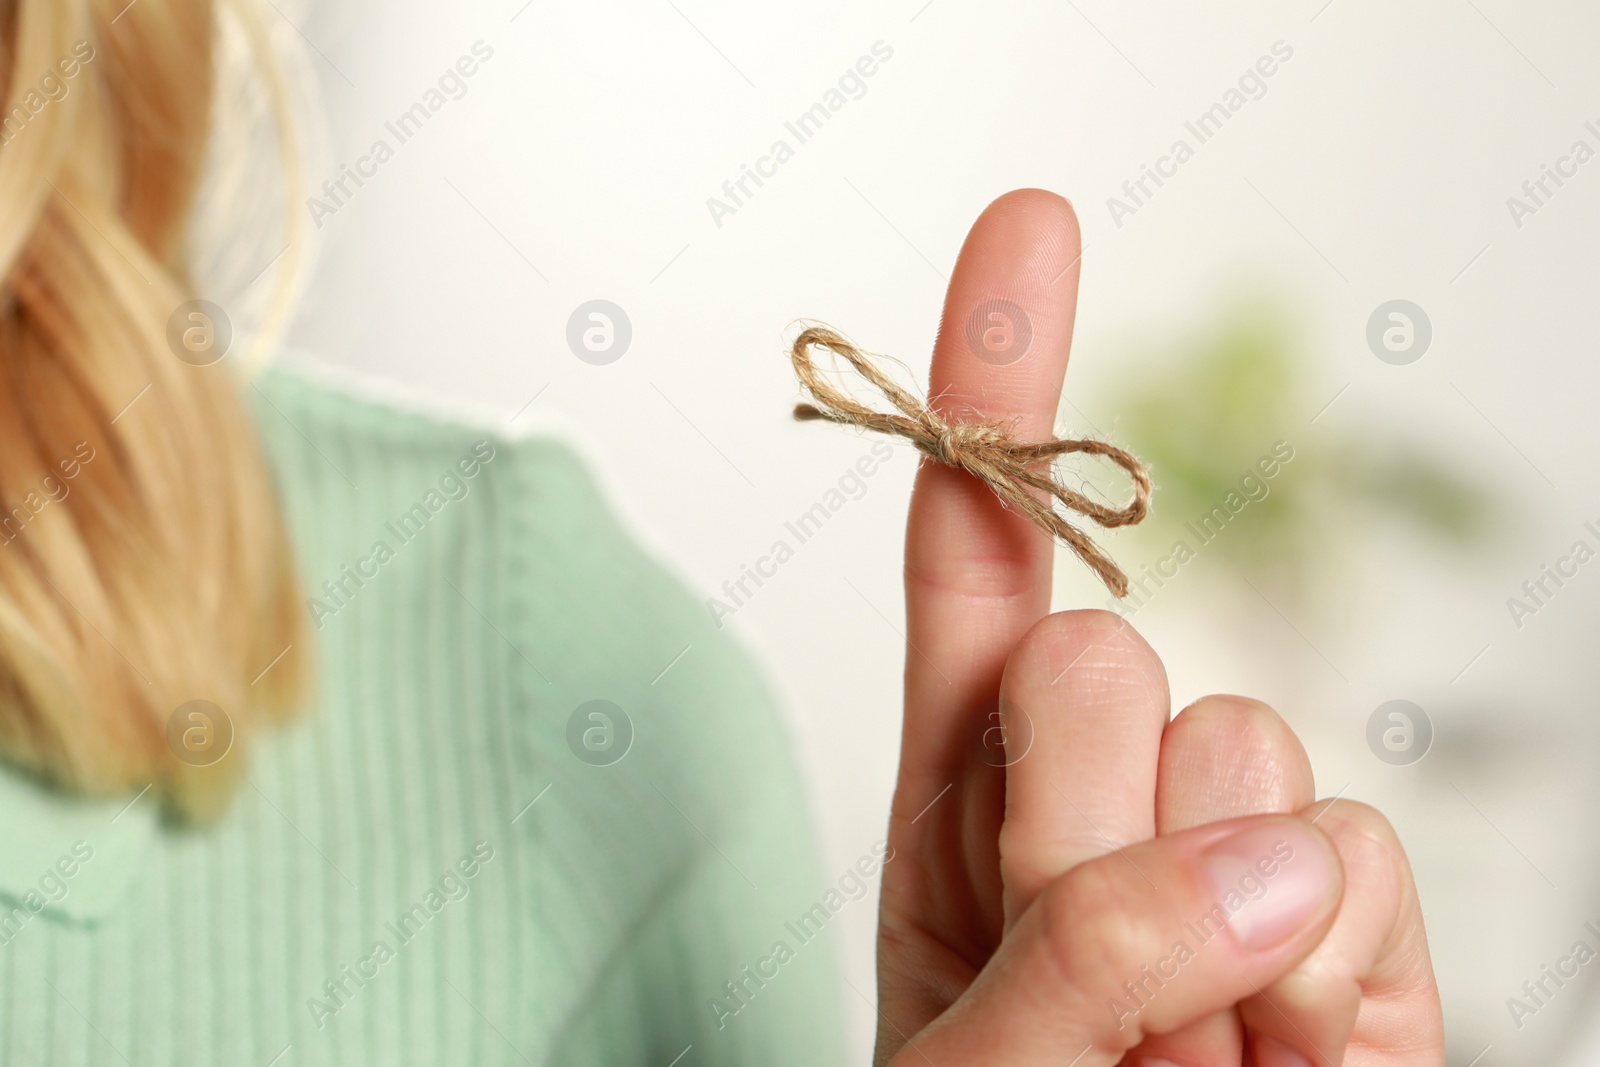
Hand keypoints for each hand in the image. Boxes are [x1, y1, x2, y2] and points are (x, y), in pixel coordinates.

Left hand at [875, 189, 1444, 1064]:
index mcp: (958, 818)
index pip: (976, 563)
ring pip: (1246, 745)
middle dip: (1070, 810)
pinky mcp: (1359, 952)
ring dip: (1198, 908)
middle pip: (1101, 657)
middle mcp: (1097, 816)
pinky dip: (1329, 980)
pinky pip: (1367, 865)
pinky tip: (1278, 1056)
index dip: (993, 393)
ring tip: (1173, 1052)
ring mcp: (1232, 874)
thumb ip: (1062, 961)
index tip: (1028, 228)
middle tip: (1062, 956)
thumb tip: (1265, 856)